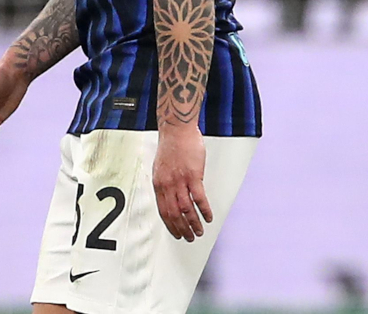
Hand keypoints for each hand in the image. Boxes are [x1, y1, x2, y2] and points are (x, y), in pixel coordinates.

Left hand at [152, 125, 212, 241]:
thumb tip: (171, 197)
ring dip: (193, 223)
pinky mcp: (193, 176)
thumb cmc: (171, 145)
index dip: (170, 226)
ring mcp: (180, 181)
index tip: (177, 234)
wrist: (177, 130)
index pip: (163, 212)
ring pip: (186, 209)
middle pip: (174, 214)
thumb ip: (165, 184)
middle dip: (182, 229)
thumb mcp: (160, 168)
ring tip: (199, 231)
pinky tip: (208, 217)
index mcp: (159, 184)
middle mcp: (167, 185)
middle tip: (189, 238)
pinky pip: (199, 198)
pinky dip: (204, 210)